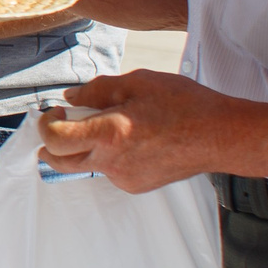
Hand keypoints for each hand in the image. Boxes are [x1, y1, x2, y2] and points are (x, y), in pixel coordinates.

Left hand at [35, 70, 250, 192]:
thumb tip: (70, 98)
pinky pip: (110, 170)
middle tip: (59, 123)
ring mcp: (124, 178)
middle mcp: (112, 162)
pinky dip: (109, 154)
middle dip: (51, 143)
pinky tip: (132, 138)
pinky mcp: (136, 185)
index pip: (54, 139)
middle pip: (60, 161)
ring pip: (87, 165)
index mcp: (110, 134)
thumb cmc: (186, 105)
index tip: (56, 110)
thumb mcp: (139, 83)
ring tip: (109, 124)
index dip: (46, 123)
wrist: (222, 136)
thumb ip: (98, 90)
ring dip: (85, 146)